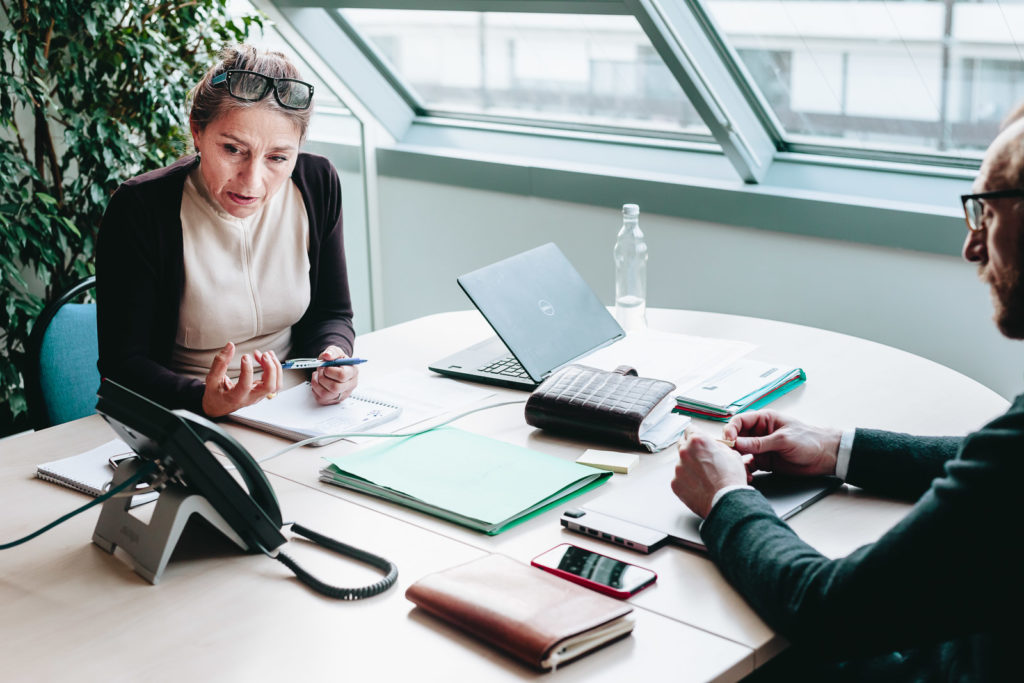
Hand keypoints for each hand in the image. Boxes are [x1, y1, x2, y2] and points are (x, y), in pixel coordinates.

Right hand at [201, 343, 281, 416]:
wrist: (218, 407)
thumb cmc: (214, 395)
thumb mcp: (212, 379)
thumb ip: (220, 362)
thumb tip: (230, 346)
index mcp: (236, 397)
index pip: (246, 385)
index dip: (247, 369)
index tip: (245, 356)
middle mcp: (250, 398)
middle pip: (269, 387)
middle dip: (270, 368)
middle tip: (263, 355)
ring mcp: (258, 396)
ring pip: (276, 385)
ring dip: (275, 368)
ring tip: (267, 354)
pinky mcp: (261, 392)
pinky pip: (274, 382)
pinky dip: (273, 369)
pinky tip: (265, 358)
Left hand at [311, 345, 358, 404]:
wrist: (332, 367)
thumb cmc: (335, 361)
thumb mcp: (335, 351)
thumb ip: (332, 351)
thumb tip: (327, 355)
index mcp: (353, 372)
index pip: (342, 375)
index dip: (330, 371)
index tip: (326, 366)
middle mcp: (350, 385)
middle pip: (335, 388)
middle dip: (322, 378)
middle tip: (321, 371)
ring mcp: (343, 394)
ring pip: (326, 394)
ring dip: (317, 383)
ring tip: (318, 376)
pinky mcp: (334, 400)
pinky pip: (321, 399)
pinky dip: (315, 389)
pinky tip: (318, 382)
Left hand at [672, 431, 751, 518]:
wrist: (726, 500)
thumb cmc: (731, 478)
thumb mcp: (732, 453)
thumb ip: (718, 446)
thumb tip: (713, 446)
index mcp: (698, 441)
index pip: (690, 429)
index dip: (696, 434)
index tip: (697, 439)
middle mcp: (684, 452)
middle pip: (682, 444)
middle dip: (691, 449)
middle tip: (701, 458)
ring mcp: (678, 468)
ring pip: (681, 463)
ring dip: (689, 467)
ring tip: (704, 477)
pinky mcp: (675, 483)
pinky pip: (679, 478)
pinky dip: (687, 481)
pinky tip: (699, 486)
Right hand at [722, 410, 840, 477]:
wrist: (825, 457)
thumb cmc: (809, 440)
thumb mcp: (783, 440)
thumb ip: (759, 443)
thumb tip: (738, 443)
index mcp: (764, 420)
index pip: (739, 421)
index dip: (731, 430)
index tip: (729, 441)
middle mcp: (759, 432)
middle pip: (736, 437)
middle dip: (730, 446)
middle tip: (729, 456)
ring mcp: (761, 447)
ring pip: (740, 452)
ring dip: (736, 459)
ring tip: (736, 467)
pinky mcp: (764, 461)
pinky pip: (748, 465)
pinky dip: (745, 470)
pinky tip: (746, 475)